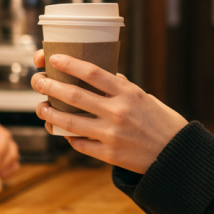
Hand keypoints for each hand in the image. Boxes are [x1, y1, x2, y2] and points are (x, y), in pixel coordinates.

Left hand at [31, 50, 187, 173]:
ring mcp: (112, 135)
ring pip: (71, 123)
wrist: (176, 154)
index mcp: (128, 93)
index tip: (54, 58)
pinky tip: (62, 132)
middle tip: (37, 81)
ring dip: (51, 114)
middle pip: (75, 96)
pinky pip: (81, 145)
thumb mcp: (145, 98)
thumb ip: (122, 89)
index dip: (69, 64)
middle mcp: (118, 112)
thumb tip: (103, 77)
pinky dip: (69, 138)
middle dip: (50, 86)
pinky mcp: (110, 155)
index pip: (92, 73)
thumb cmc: (162, 122)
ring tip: (41, 107)